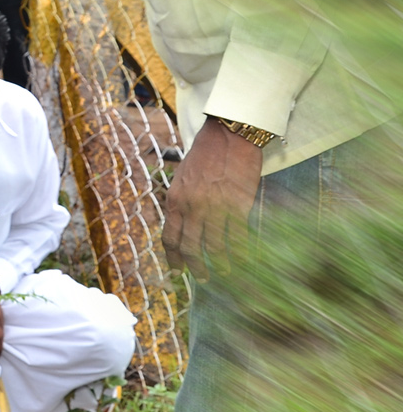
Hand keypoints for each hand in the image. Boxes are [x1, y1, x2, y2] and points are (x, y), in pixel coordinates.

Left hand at [162, 118, 263, 280]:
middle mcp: (191, 207)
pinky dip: (240, 251)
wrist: (229, 133)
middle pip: (190, 247)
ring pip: (214, 246)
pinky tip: (242, 258)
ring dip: (219, 263)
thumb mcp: (182, 178)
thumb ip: (180, 202)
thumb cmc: (206, 154)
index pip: (169, 238)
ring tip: (223, 271)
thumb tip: (180, 224)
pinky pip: (237, 236)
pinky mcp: (238, 205)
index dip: (173, 258)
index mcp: (175, 201)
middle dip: (195, 267)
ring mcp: (214, 207)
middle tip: (202, 278)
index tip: (177, 271)